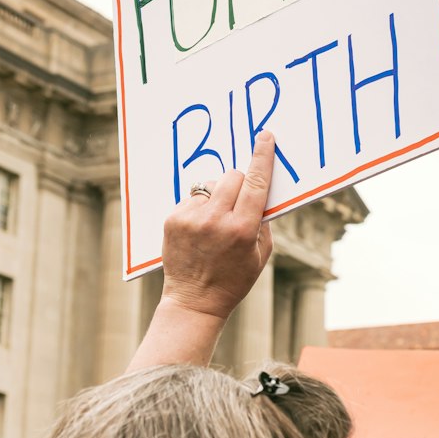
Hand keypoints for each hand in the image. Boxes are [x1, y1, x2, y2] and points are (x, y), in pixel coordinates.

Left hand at [160, 133, 275, 322]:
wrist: (194, 300)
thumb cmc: (234, 279)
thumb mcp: (261, 254)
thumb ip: (262, 220)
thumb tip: (259, 189)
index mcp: (242, 228)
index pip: (255, 182)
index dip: (262, 156)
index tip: (265, 137)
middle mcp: (215, 220)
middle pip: (232, 176)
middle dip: (240, 183)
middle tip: (239, 201)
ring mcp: (191, 218)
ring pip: (211, 184)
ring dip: (218, 195)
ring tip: (216, 221)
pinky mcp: (173, 219)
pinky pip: (192, 197)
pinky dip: (200, 206)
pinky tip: (200, 228)